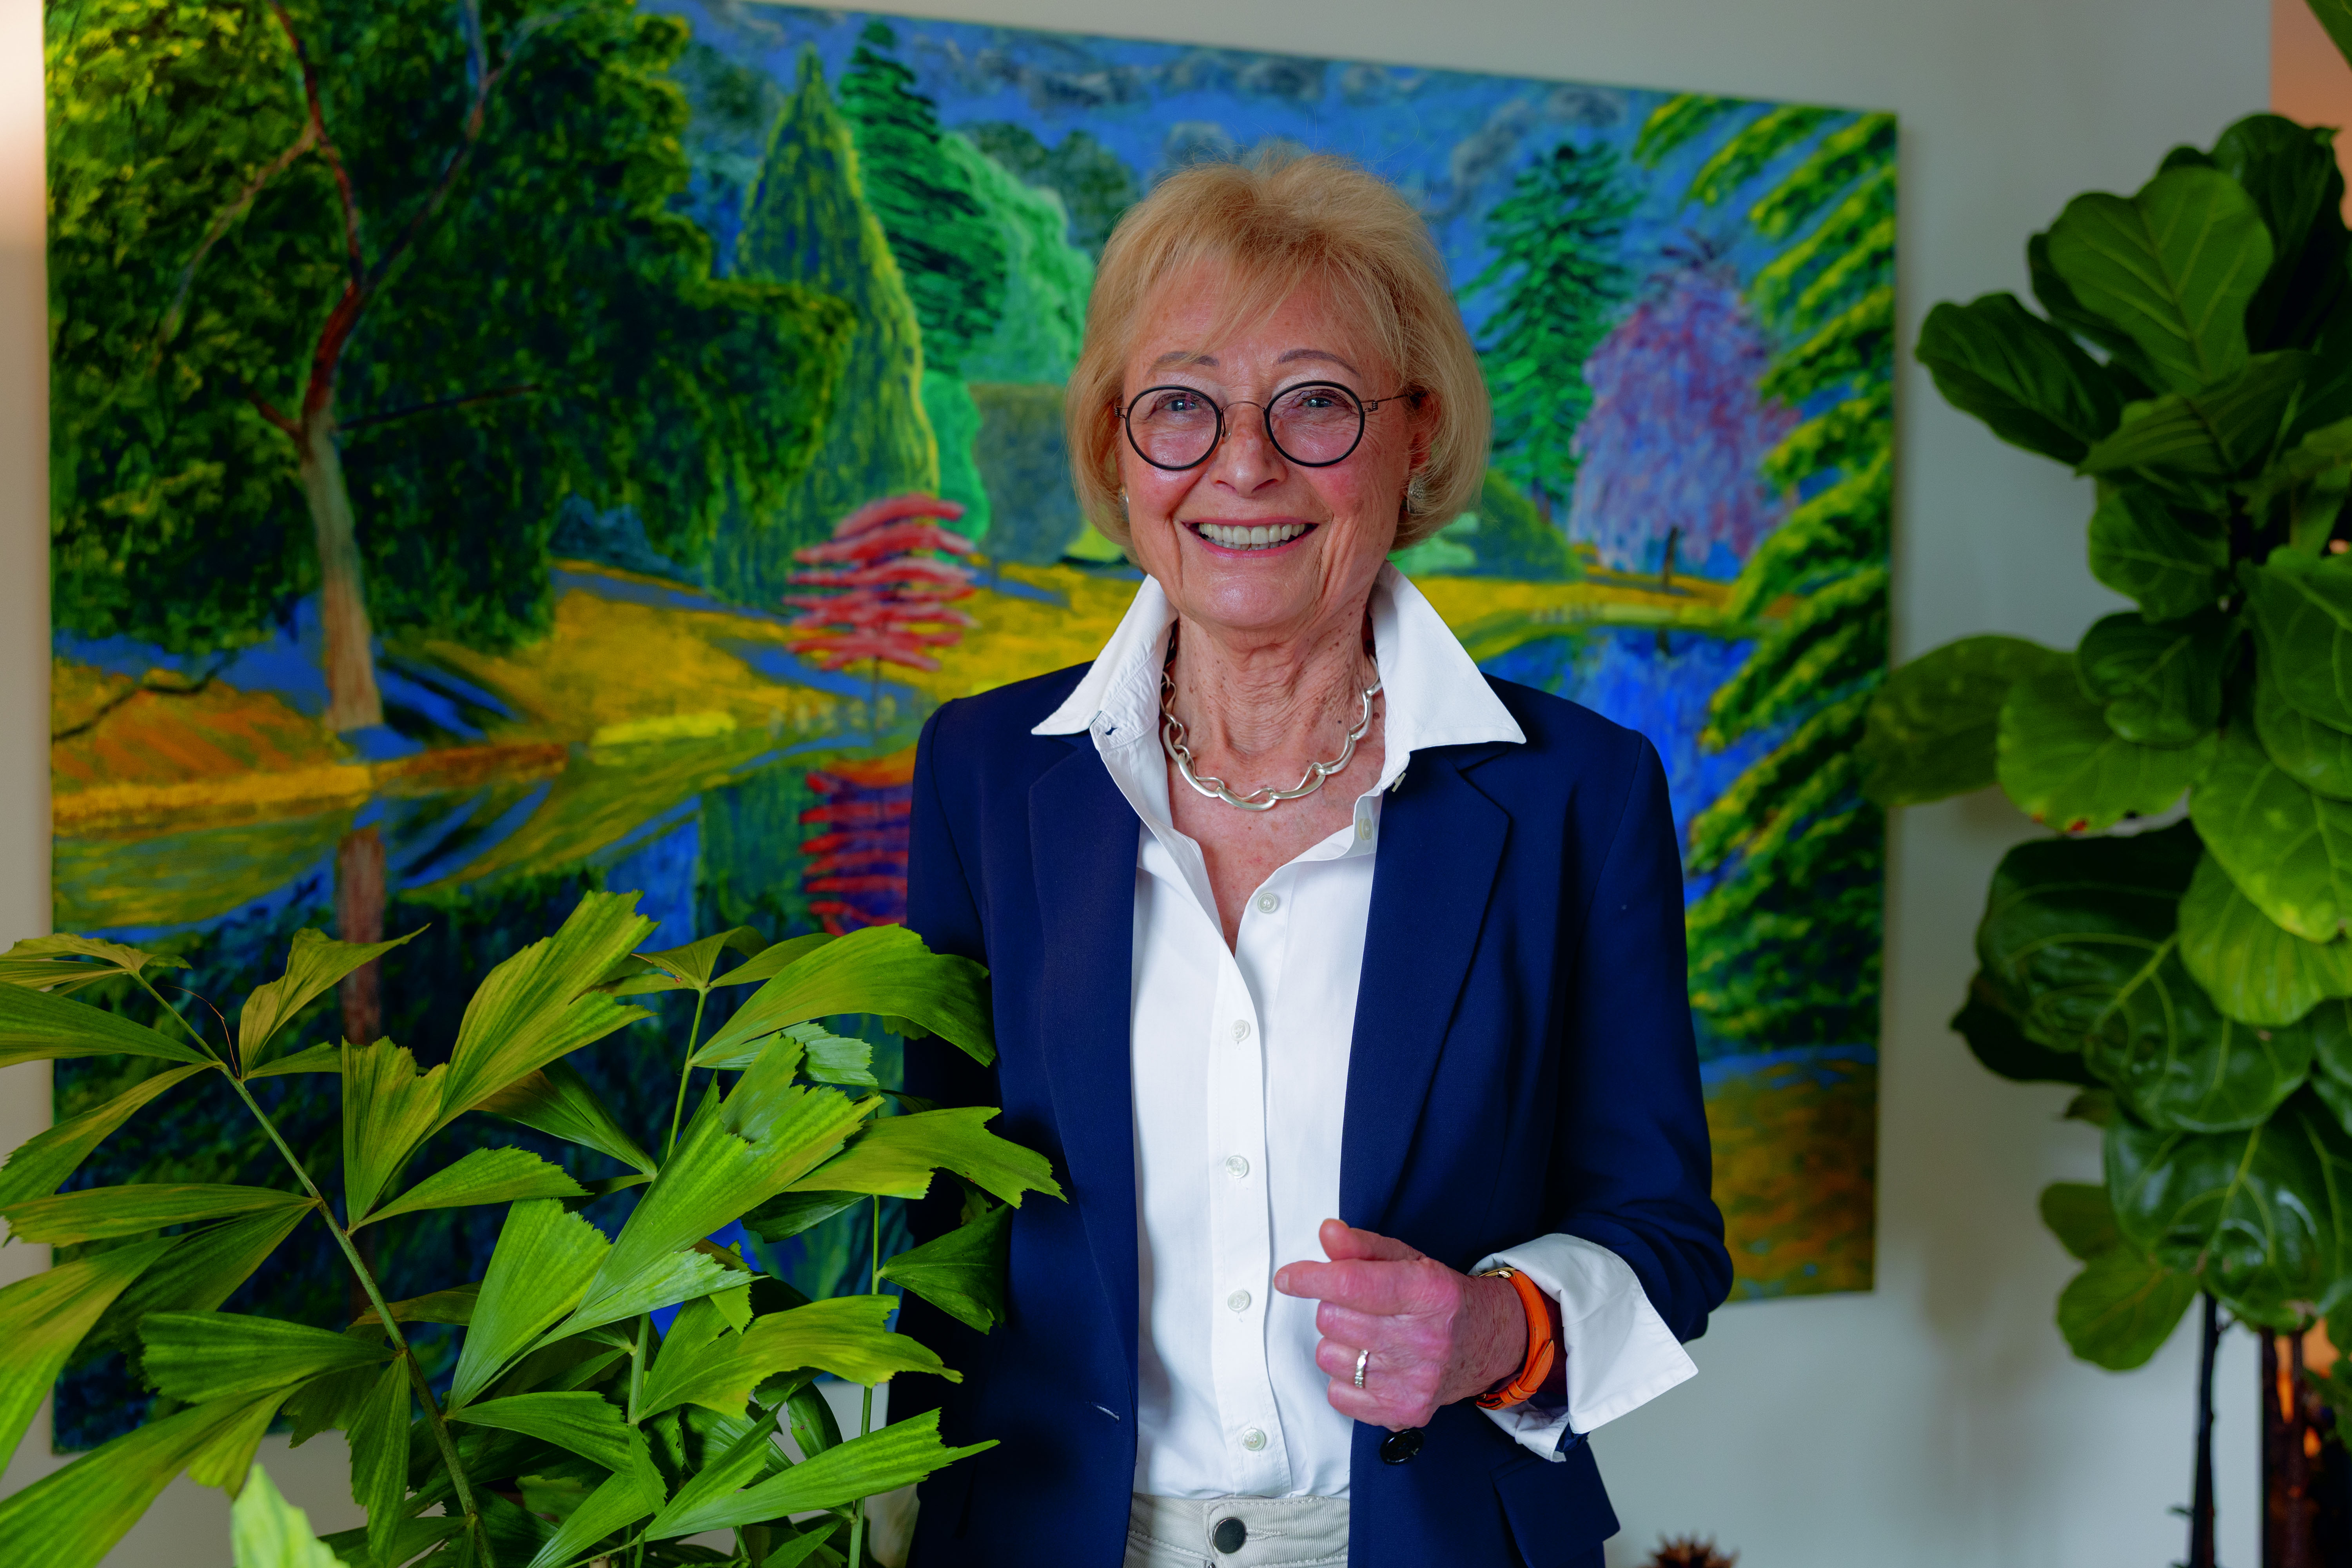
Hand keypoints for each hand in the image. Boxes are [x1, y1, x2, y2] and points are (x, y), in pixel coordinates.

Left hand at [1272, 1219, 1525, 1430]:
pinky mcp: (1404, 1413)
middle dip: (1334, 1307)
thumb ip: (1364, 1246)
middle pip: (1334, 1320)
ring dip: (1339, 1344)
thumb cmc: (1443, 1299)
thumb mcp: (1410, 1261)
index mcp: (1428, 1293)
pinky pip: (1338, 1395)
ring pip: (1329, 1357)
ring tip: (1370, 1338)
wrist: (1489, 1343)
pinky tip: (1372, 1366)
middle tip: (1360, 1308)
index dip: (1311, 1279)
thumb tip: (1327, 1233)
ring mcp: (1415, 1382)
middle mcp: (1425, 1340)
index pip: (1353, 1285)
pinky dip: (1345, 1380)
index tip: (1287, 1278)